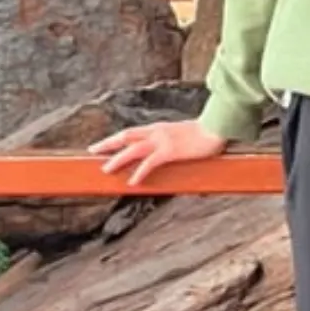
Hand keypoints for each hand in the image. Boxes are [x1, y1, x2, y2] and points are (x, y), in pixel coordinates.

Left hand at [92, 119, 229, 186]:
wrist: (217, 128)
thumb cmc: (206, 132)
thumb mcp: (184, 136)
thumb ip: (174, 142)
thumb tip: (172, 151)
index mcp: (159, 128)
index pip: (132, 132)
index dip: (117, 138)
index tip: (105, 143)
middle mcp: (156, 132)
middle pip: (126, 136)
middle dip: (107, 143)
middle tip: (92, 150)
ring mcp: (162, 141)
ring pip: (132, 149)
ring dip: (117, 159)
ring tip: (105, 169)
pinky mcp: (169, 151)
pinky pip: (149, 163)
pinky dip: (139, 172)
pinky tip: (132, 182)